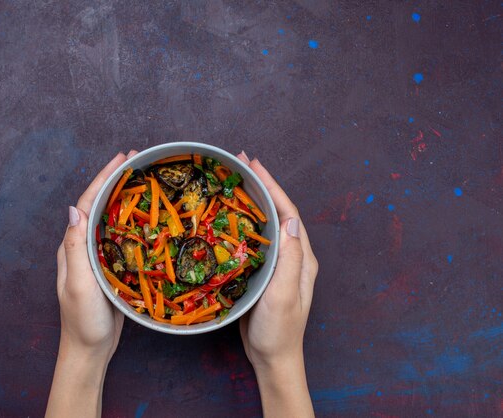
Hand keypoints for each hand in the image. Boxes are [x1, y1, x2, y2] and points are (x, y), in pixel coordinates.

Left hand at [47, 151, 137, 417]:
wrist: (89, 350)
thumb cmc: (83, 321)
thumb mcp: (79, 284)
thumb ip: (76, 248)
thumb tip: (74, 208)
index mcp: (73, 246)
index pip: (87, 203)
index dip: (103, 178)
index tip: (121, 159)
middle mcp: (82, 246)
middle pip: (98, 205)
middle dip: (114, 180)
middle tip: (136, 160)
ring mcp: (97, 256)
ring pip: (111, 218)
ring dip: (124, 196)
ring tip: (143, 179)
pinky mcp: (111, 268)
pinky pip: (122, 236)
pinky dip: (133, 221)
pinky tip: (148, 217)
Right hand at [237, 151, 317, 416]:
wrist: (273, 359)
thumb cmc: (279, 331)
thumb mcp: (284, 296)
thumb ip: (290, 259)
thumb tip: (291, 220)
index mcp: (302, 258)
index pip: (289, 213)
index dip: (272, 187)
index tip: (254, 165)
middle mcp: (293, 256)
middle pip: (279, 212)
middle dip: (262, 186)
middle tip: (241, 163)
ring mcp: (279, 264)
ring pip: (266, 223)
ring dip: (253, 200)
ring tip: (234, 181)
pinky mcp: (265, 272)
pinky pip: (255, 239)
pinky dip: (243, 222)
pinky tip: (229, 216)